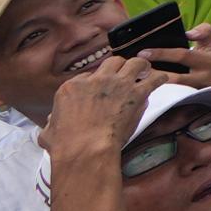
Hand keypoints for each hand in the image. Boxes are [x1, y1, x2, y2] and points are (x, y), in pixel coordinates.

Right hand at [39, 57, 161, 179]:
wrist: (86, 148)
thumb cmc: (65, 144)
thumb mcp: (48, 132)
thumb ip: (51, 123)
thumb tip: (51, 124)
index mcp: (72, 86)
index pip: (89, 76)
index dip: (98, 81)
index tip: (103, 88)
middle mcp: (96, 80)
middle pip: (112, 63)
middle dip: (120, 67)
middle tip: (127, 75)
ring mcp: (117, 84)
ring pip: (134, 63)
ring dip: (141, 66)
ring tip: (146, 71)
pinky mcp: (136, 93)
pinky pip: (153, 78)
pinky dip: (159, 78)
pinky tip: (162, 80)